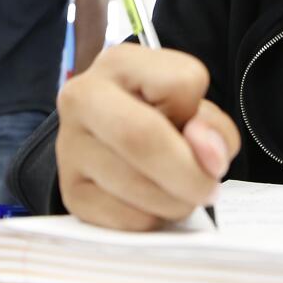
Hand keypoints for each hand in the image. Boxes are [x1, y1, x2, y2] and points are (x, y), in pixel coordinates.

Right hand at [56, 43, 240, 230]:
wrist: (110, 144)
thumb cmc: (158, 120)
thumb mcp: (194, 110)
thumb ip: (213, 128)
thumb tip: (208, 157)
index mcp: (119, 63)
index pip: (183, 84)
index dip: (204, 116)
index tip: (196, 128)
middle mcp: (82, 97)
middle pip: (142, 138)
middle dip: (189, 173)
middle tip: (208, 189)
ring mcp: (69, 147)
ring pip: (138, 187)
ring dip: (175, 201)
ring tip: (175, 191)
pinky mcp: (71, 193)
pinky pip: (125, 218)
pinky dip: (152, 219)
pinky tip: (148, 202)